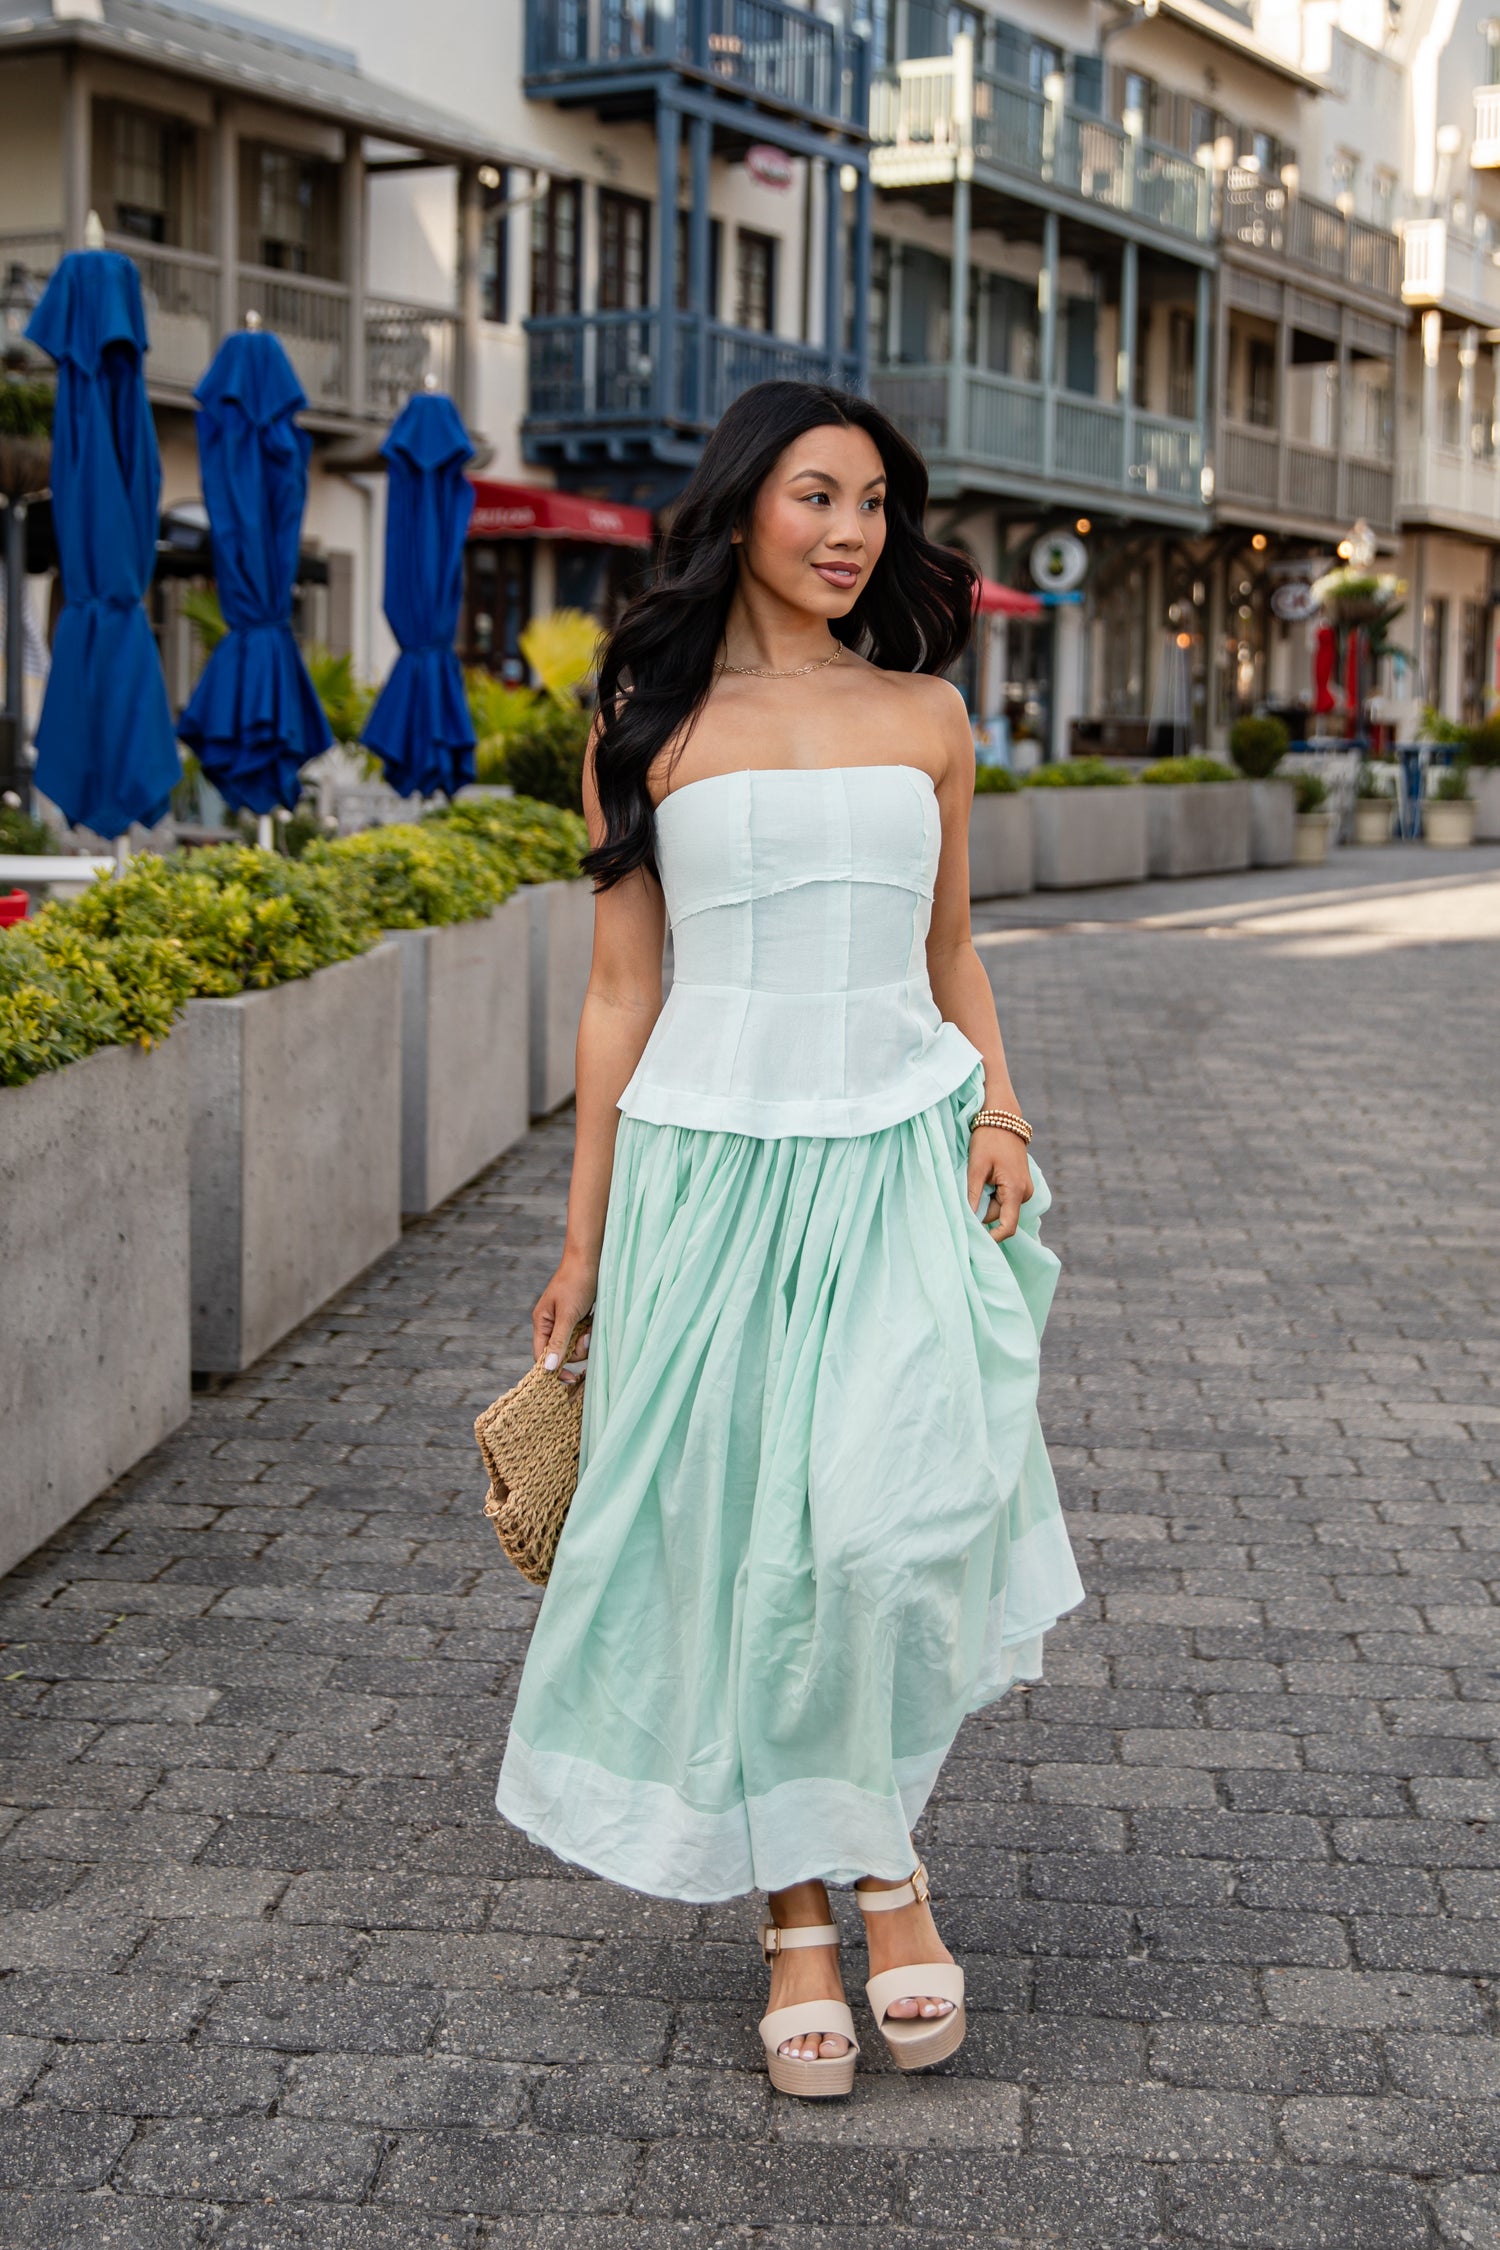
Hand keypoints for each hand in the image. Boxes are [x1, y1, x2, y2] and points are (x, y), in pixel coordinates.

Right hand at [532, 1254, 596, 1385]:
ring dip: (586, 1340)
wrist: (592, 1258)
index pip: (541, 1356)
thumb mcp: (568, 1315)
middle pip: (561, 1353)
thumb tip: (547, 1369)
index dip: (554, 1370)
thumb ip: (559, 1341)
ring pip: (575, 1344)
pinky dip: (591, 1331)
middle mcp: (552, 1323)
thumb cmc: (577, 1283)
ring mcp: (566, 1320)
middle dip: (576, 1349)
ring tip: (592, 1324)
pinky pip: (584, 1334)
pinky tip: (595, 1320)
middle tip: (587, 1335)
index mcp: (542, 1322)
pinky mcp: (580, 1316)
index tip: (572, 1380)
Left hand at [967, 1125, 1032, 1243]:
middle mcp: (1024, 1193)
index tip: (976, 1241)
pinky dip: (992, 1194)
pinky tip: (984, 1179)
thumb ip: (973, 1194)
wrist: (1003, 1117)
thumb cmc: (988, 1139)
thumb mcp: (976, 1167)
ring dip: (986, 1200)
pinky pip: (1004, 1197)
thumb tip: (968, 1219)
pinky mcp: (1021, 1184)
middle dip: (982, 1210)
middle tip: (966, 1192)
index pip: (1008, 1226)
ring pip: (1001, 1207)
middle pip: (1000, 1216)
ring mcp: (1024, 1188)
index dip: (993, 1237)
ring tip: (976, 1180)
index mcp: (1015, 1190)